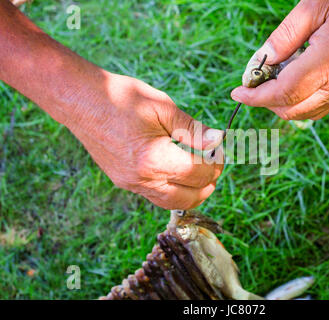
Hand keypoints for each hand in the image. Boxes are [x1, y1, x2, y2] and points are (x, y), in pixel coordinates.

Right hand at [0, 0, 222, 209]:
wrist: (81, 99)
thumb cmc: (122, 97)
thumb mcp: (163, 107)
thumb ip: (193, 130)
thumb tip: (217, 141)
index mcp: (155, 160)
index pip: (198, 173)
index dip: (216, 162)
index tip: (220, 149)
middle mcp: (142, 179)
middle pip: (188, 198)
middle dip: (208, 183)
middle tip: (216, 164)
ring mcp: (130, 184)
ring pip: (171, 203)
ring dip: (192, 193)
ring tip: (201, 173)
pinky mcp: (122, 181)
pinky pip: (154, 196)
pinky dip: (173, 190)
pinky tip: (178, 174)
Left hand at [231, 0, 328, 119]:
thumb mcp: (314, 6)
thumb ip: (284, 38)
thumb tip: (260, 62)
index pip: (284, 93)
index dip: (256, 97)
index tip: (237, 93)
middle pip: (292, 110)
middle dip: (266, 102)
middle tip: (253, 82)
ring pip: (305, 113)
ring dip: (282, 103)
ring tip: (271, 78)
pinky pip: (318, 107)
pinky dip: (298, 101)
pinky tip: (292, 80)